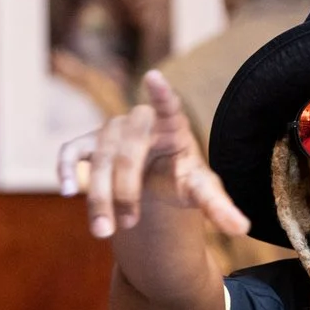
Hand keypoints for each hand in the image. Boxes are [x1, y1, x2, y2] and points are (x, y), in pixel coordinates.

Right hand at [63, 70, 248, 241]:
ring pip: (98, 159)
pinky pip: (71, 150)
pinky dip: (66, 167)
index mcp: (172, 127)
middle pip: (128, 152)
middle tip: (127, 225)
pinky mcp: (88, 143)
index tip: (153, 77)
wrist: (152, 177)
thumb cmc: (179, 177)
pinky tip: (68, 190)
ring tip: (104, 232)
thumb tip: (244, 230)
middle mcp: (139, 122)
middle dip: (125, 192)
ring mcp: (111, 131)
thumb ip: (219, 207)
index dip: (161, 95)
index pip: (168, 107)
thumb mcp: (200, 191)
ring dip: (99, 196)